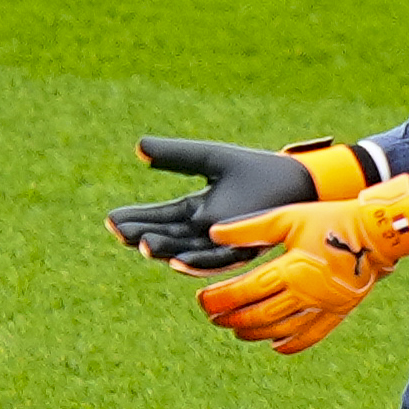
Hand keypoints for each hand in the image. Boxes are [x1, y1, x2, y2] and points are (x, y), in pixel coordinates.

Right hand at [106, 137, 374, 274]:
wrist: (298, 180)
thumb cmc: (258, 170)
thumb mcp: (209, 158)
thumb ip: (176, 156)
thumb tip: (138, 147)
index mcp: (197, 212)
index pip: (159, 218)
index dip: (136, 219)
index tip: (110, 218)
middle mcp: (207, 232)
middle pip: (168, 238)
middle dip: (142, 236)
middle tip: (118, 232)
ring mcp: (225, 243)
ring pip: (187, 253)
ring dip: (164, 251)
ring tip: (141, 245)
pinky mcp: (244, 247)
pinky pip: (216, 259)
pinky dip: (195, 261)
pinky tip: (175, 258)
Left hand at [194, 177, 408, 354]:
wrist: (378, 232)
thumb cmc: (330, 219)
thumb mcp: (287, 217)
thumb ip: (250, 228)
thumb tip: (214, 233)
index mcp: (292, 268)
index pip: (247, 291)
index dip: (221, 298)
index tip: (203, 301)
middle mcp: (307, 293)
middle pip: (261, 315)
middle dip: (232, 318)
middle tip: (212, 317)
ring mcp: (325, 306)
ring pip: (282, 330)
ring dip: (255, 333)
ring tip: (236, 331)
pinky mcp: (339, 312)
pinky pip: (312, 336)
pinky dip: (291, 344)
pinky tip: (274, 346)